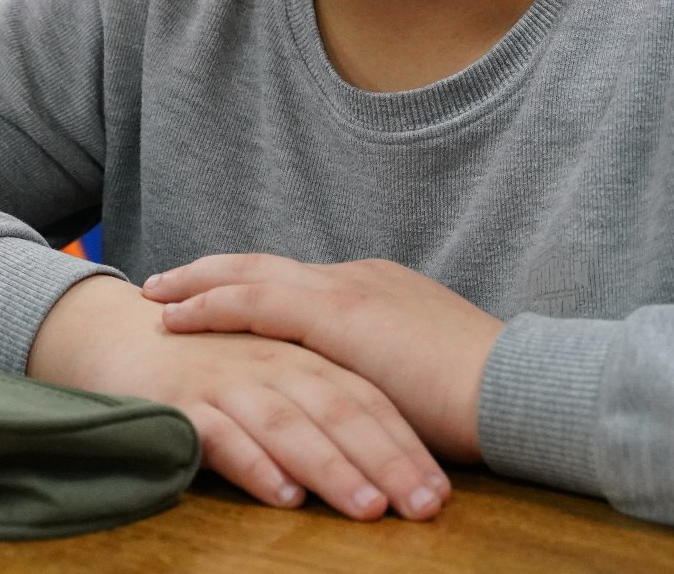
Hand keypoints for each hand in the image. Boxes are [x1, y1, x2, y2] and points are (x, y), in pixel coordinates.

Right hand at [28, 274, 449, 521]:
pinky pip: (224, 434)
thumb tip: (381, 461)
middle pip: (340, 409)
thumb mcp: (274, 373)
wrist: (116, 337)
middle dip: (386, 461)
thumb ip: (321, 401)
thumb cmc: (206, 364)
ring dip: (332, 466)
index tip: (441, 494)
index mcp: (302, 354)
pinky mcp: (182, 404)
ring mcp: (228, 380)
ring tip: (368, 509)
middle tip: (425, 508)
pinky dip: (256, 463)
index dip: (405, 444)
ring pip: (289, 422)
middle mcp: (272, 362)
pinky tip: (283, 495)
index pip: (366, 398)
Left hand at [146, 255, 502, 460]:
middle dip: (213, 273)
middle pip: (265, 267)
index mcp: (376, 291)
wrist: (517, 390)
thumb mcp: (419, 382)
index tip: (219, 295)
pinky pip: (252, 301)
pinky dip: (209, 306)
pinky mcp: (335, 313)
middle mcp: (355, 279)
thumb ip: (380, 381)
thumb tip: (353, 405)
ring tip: (155, 295)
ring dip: (197, 284)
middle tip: (166, 283)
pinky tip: (174, 319)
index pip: (298, 284)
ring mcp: (344, 290)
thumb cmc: (481, 402)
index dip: (253, 288)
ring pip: (249, 275)